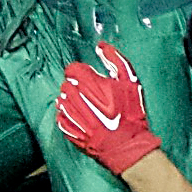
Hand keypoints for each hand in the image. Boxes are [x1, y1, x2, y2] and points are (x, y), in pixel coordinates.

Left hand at [55, 43, 161, 175]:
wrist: (126, 145)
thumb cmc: (130, 114)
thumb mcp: (130, 82)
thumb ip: (115, 60)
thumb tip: (101, 46)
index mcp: (90, 83)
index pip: (72, 69)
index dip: (81, 73)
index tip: (90, 79)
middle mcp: (76, 97)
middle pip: (66, 84)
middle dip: (76, 87)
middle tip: (90, 95)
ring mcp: (71, 115)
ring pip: (61, 100)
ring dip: (71, 101)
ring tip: (87, 108)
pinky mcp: (68, 130)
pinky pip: (60, 117)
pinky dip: (67, 116)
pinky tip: (81, 119)